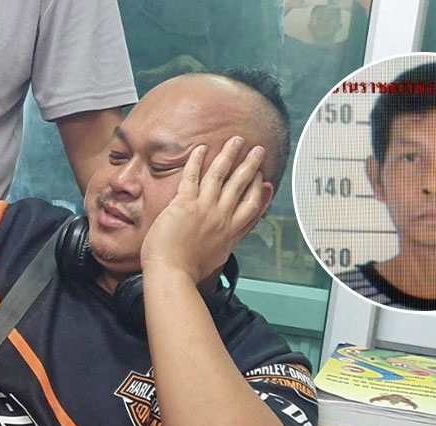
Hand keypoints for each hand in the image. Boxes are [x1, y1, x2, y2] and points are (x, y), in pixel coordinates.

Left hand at [139, 136, 267, 284]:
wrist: (172, 274)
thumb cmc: (187, 271)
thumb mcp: (216, 259)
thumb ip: (225, 244)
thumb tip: (228, 241)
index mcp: (230, 232)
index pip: (252, 206)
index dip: (259, 190)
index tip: (263, 179)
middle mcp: (221, 217)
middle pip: (241, 185)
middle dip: (251, 165)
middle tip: (258, 151)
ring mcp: (204, 208)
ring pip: (221, 175)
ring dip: (230, 155)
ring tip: (236, 140)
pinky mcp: (184, 204)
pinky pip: (193, 176)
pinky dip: (197, 161)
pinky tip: (202, 148)